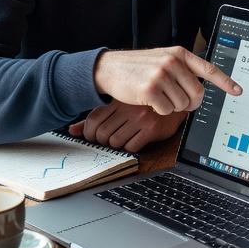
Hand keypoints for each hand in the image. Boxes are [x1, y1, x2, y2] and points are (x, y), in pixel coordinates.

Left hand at [69, 104, 183, 152]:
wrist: (175, 100)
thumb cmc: (145, 104)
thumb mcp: (120, 105)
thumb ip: (97, 117)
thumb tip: (73, 130)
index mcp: (119, 100)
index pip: (93, 120)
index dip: (89, 133)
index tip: (95, 136)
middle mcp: (128, 108)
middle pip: (101, 134)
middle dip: (102, 142)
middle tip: (110, 139)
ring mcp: (140, 118)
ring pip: (115, 142)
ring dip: (117, 145)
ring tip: (125, 139)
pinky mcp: (152, 128)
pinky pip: (132, 147)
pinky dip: (131, 148)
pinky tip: (136, 140)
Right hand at [93, 46, 240, 115]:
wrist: (110, 68)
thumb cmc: (139, 67)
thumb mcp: (163, 59)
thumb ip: (183, 70)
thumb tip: (201, 91)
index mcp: (180, 54)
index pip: (208, 69)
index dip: (225, 81)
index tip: (238, 91)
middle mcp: (173, 62)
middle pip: (197, 93)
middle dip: (191, 103)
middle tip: (178, 101)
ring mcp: (161, 75)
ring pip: (182, 104)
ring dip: (171, 105)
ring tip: (158, 95)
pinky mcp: (150, 90)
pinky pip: (166, 110)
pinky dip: (160, 110)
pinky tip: (149, 100)